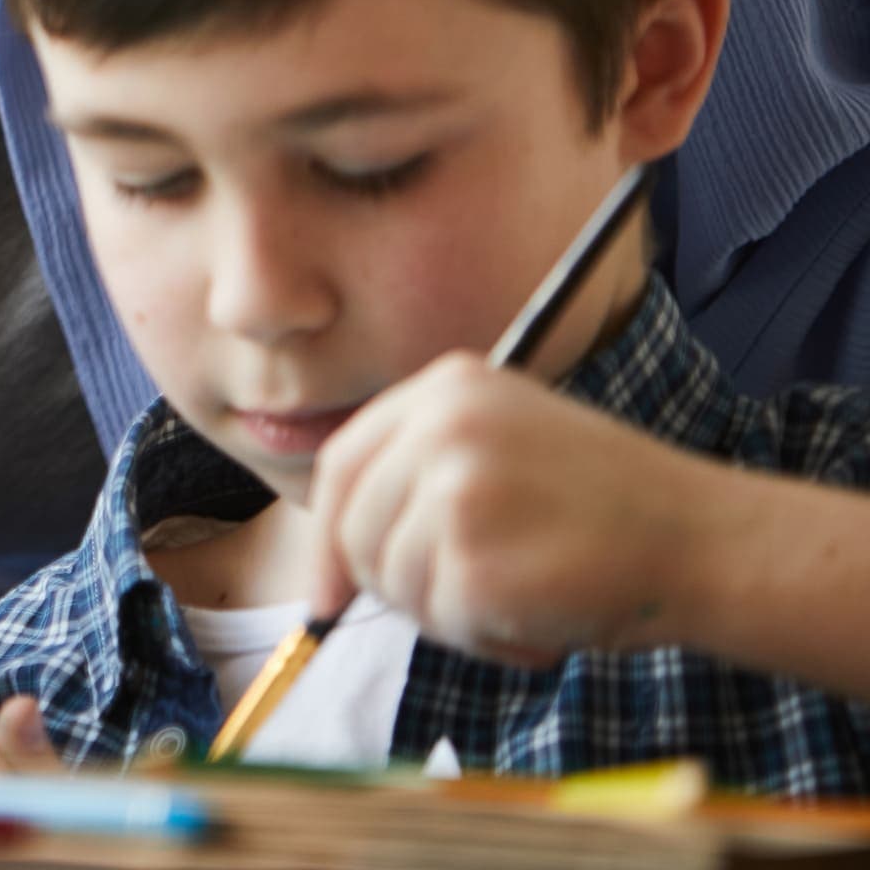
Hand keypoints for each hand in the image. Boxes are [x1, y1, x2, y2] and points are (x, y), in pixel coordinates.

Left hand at [310, 351, 710, 663]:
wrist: (706, 541)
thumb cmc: (608, 511)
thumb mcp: (503, 451)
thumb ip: (416, 483)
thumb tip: (323, 574)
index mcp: (446, 387)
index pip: (340, 463)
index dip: (329, 534)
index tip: (330, 590)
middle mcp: (441, 424)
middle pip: (352, 529)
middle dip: (394, 585)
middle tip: (470, 600)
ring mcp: (454, 488)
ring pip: (394, 583)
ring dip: (452, 615)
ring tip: (526, 597)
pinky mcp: (473, 557)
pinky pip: (443, 621)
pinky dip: (489, 640)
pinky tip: (543, 619)